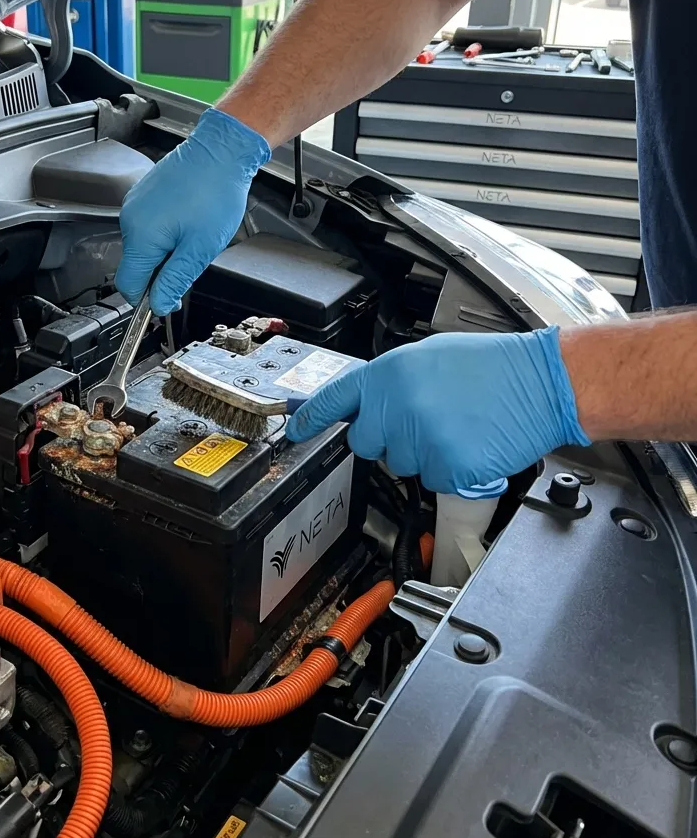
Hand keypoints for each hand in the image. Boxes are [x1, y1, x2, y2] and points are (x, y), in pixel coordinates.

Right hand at [115, 109, 269, 316]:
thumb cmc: (216, 193)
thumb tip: (158, 305)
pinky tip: (187, 220)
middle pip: (136, 266)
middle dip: (161, 272)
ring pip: (143, 248)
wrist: (221, 151)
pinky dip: (164, 233)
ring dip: (165, 252)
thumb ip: (174, 281)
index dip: (147, 299)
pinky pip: (147, 227)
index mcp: (141, 236)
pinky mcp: (142, 196)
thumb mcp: (200, 249)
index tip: (167, 300)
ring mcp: (134, 205)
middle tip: (192, 259)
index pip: (128, 285)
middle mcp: (130, 219)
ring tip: (193, 234)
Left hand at [286, 326, 588, 493]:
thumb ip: (391, 382)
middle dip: (388, 438)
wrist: (543, 381)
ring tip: (456, 427)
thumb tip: (368, 403)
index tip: (295, 430)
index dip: (310, 417)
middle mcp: (398, 406)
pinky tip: (470, 444)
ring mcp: (421, 439)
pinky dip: (450, 471)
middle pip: (366, 442)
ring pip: (400, 465)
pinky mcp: (447, 468)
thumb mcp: (428, 356)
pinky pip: (433, 481)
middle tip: (425, 420)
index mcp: (389, 373)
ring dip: (422, 454)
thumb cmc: (492, 367)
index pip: (334, 398)